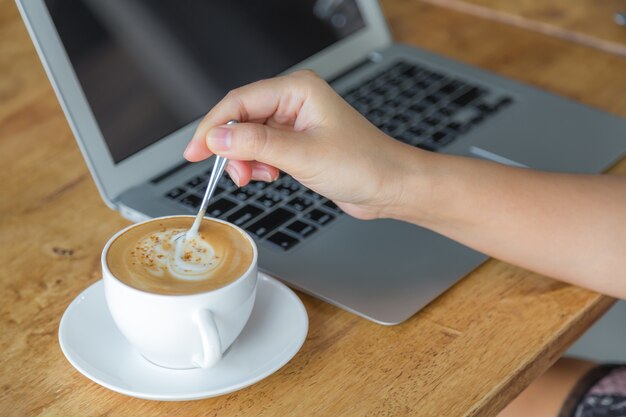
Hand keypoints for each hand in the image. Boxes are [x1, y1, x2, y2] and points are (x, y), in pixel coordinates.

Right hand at [184, 70, 419, 219]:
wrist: (390, 186)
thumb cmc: (364, 164)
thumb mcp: (304, 156)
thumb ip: (258, 146)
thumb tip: (218, 138)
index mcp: (298, 90)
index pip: (240, 102)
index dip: (213, 127)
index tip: (196, 151)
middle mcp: (294, 102)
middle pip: (241, 119)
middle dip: (232, 149)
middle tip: (235, 174)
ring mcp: (295, 123)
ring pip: (249, 138)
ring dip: (247, 161)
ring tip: (259, 178)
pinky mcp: (296, 143)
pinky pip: (263, 150)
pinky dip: (259, 166)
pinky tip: (272, 176)